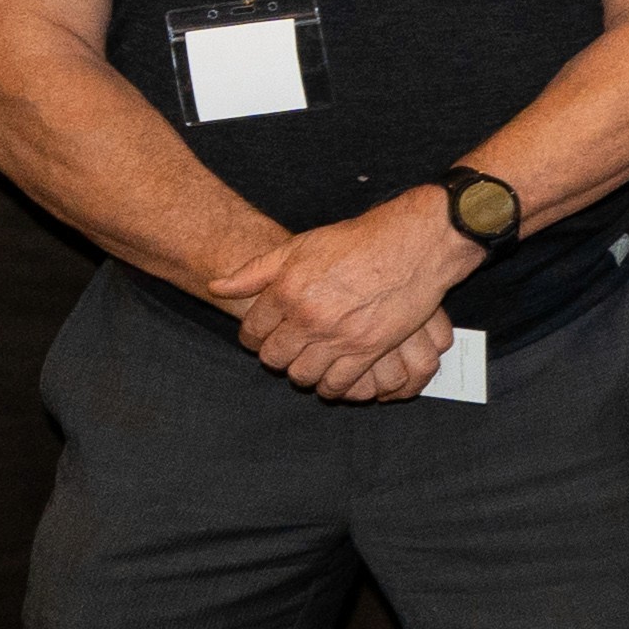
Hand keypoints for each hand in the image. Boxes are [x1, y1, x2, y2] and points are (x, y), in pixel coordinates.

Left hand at [209, 186, 474, 399]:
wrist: (413, 245)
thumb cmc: (357, 242)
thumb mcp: (299, 247)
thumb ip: (255, 271)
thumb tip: (216, 286)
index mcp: (287, 291)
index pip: (253, 330)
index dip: (253, 337)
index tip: (262, 337)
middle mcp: (308, 317)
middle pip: (275, 358)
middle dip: (276, 357)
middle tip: (286, 350)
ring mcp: (339, 336)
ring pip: (303, 376)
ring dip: (302, 374)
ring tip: (308, 363)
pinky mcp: (368, 350)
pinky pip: (338, 383)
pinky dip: (331, 387)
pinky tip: (332, 377)